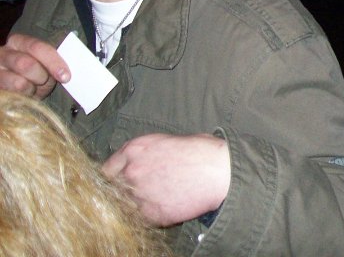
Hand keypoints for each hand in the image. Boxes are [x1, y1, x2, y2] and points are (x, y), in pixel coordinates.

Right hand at [0, 34, 69, 97]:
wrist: (15, 89)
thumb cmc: (34, 74)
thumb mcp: (43, 64)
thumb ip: (52, 62)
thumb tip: (65, 72)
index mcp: (18, 42)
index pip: (36, 47)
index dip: (53, 61)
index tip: (65, 76)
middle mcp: (3, 54)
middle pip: (26, 64)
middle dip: (41, 77)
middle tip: (44, 82)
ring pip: (19, 83)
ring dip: (32, 90)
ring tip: (33, 89)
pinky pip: (12, 97)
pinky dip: (24, 99)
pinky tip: (24, 96)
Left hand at [103, 133, 230, 226]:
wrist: (219, 172)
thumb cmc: (202, 151)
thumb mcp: (171, 141)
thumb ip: (149, 153)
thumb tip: (148, 161)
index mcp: (135, 149)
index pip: (107, 169)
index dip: (115, 176)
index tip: (121, 181)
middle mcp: (131, 171)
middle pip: (114, 188)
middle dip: (125, 191)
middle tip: (142, 192)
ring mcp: (139, 194)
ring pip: (126, 206)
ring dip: (137, 205)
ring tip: (156, 200)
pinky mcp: (151, 214)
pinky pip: (141, 219)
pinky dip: (150, 216)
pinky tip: (165, 208)